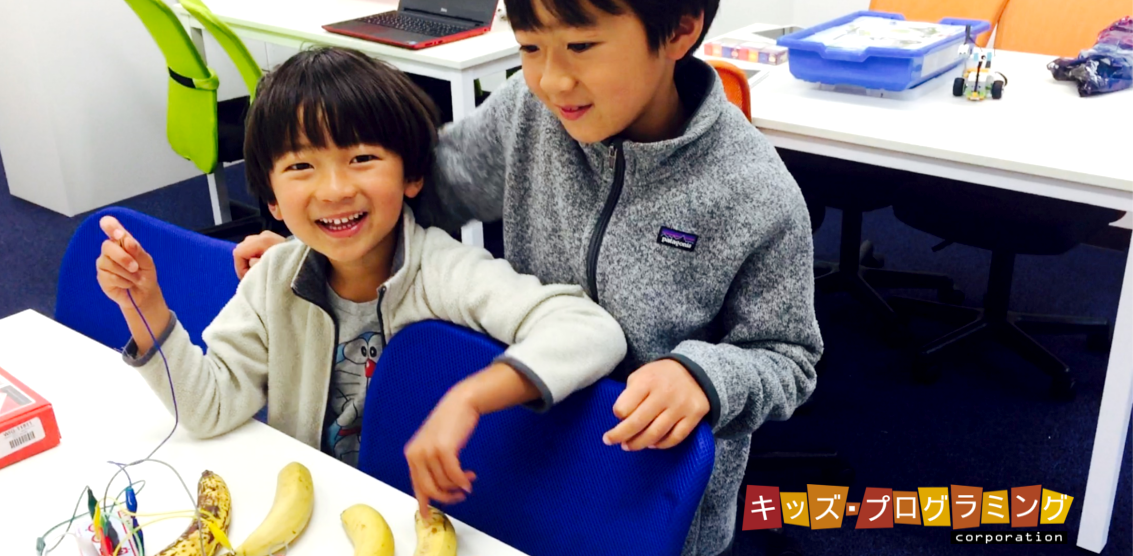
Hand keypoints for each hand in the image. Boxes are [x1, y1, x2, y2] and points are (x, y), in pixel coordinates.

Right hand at [96, 216, 162, 311]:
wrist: (144, 293)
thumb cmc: (145, 273)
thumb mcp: (147, 262)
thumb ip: (137, 251)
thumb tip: (127, 240)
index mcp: (121, 240)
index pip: (110, 225)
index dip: (110, 226)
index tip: (118, 232)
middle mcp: (109, 249)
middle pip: (107, 246)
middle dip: (123, 258)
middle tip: (136, 267)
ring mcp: (103, 263)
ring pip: (110, 264)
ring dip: (127, 274)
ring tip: (135, 278)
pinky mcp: (101, 277)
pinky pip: (110, 277)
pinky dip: (124, 282)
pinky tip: (128, 284)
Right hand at [233, 230, 285, 278]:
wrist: (308, 265)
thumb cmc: (289, 270)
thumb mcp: (269, 272)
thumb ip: (255, 266)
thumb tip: (251, 261)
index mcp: (263, 240)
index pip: (239, 252)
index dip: (240, 267)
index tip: (249, 277)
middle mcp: (264, 234)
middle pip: (243, 248)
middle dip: (245, 262)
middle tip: (255, 274)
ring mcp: (269, 235)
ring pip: (249, 246)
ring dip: (251, 258)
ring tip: (261, 269)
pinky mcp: (272, 238)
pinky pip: (257, 246)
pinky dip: (257, 254)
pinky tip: (266, 262)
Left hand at [405, 390, 478, 521]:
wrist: (461, 403)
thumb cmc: (450, 424)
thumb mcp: (435, 445)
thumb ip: (432, 465)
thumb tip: (438, 490)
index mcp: (412, 455)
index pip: (416, 485)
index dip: (423, 503)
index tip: (427, 517)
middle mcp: (416, 454)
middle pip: (430, 489)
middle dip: (447, 497)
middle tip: (460, 496)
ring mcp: (429, 451)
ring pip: (444, 483)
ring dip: (459, 485)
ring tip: (469, 477)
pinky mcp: (443, 449)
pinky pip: (453, 475)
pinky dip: (462, 481)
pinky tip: (470, 479)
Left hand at [602, 359, 708, 450]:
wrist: (695, 370)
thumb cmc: (660, 376)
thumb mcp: (641, 375)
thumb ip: (630, 394)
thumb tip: (622, 420)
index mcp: (647, 381)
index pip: (625, 406)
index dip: (618, 414)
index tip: (618, 415)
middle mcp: (664, 394)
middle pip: (637, 423)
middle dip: (620, 435)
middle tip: (610, 441)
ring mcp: (680, 406)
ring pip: (655, 434)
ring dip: (639, 443)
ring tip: (629, 446)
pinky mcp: (694, 415)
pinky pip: (675, 437)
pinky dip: (661, 444)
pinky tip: (652, 444)